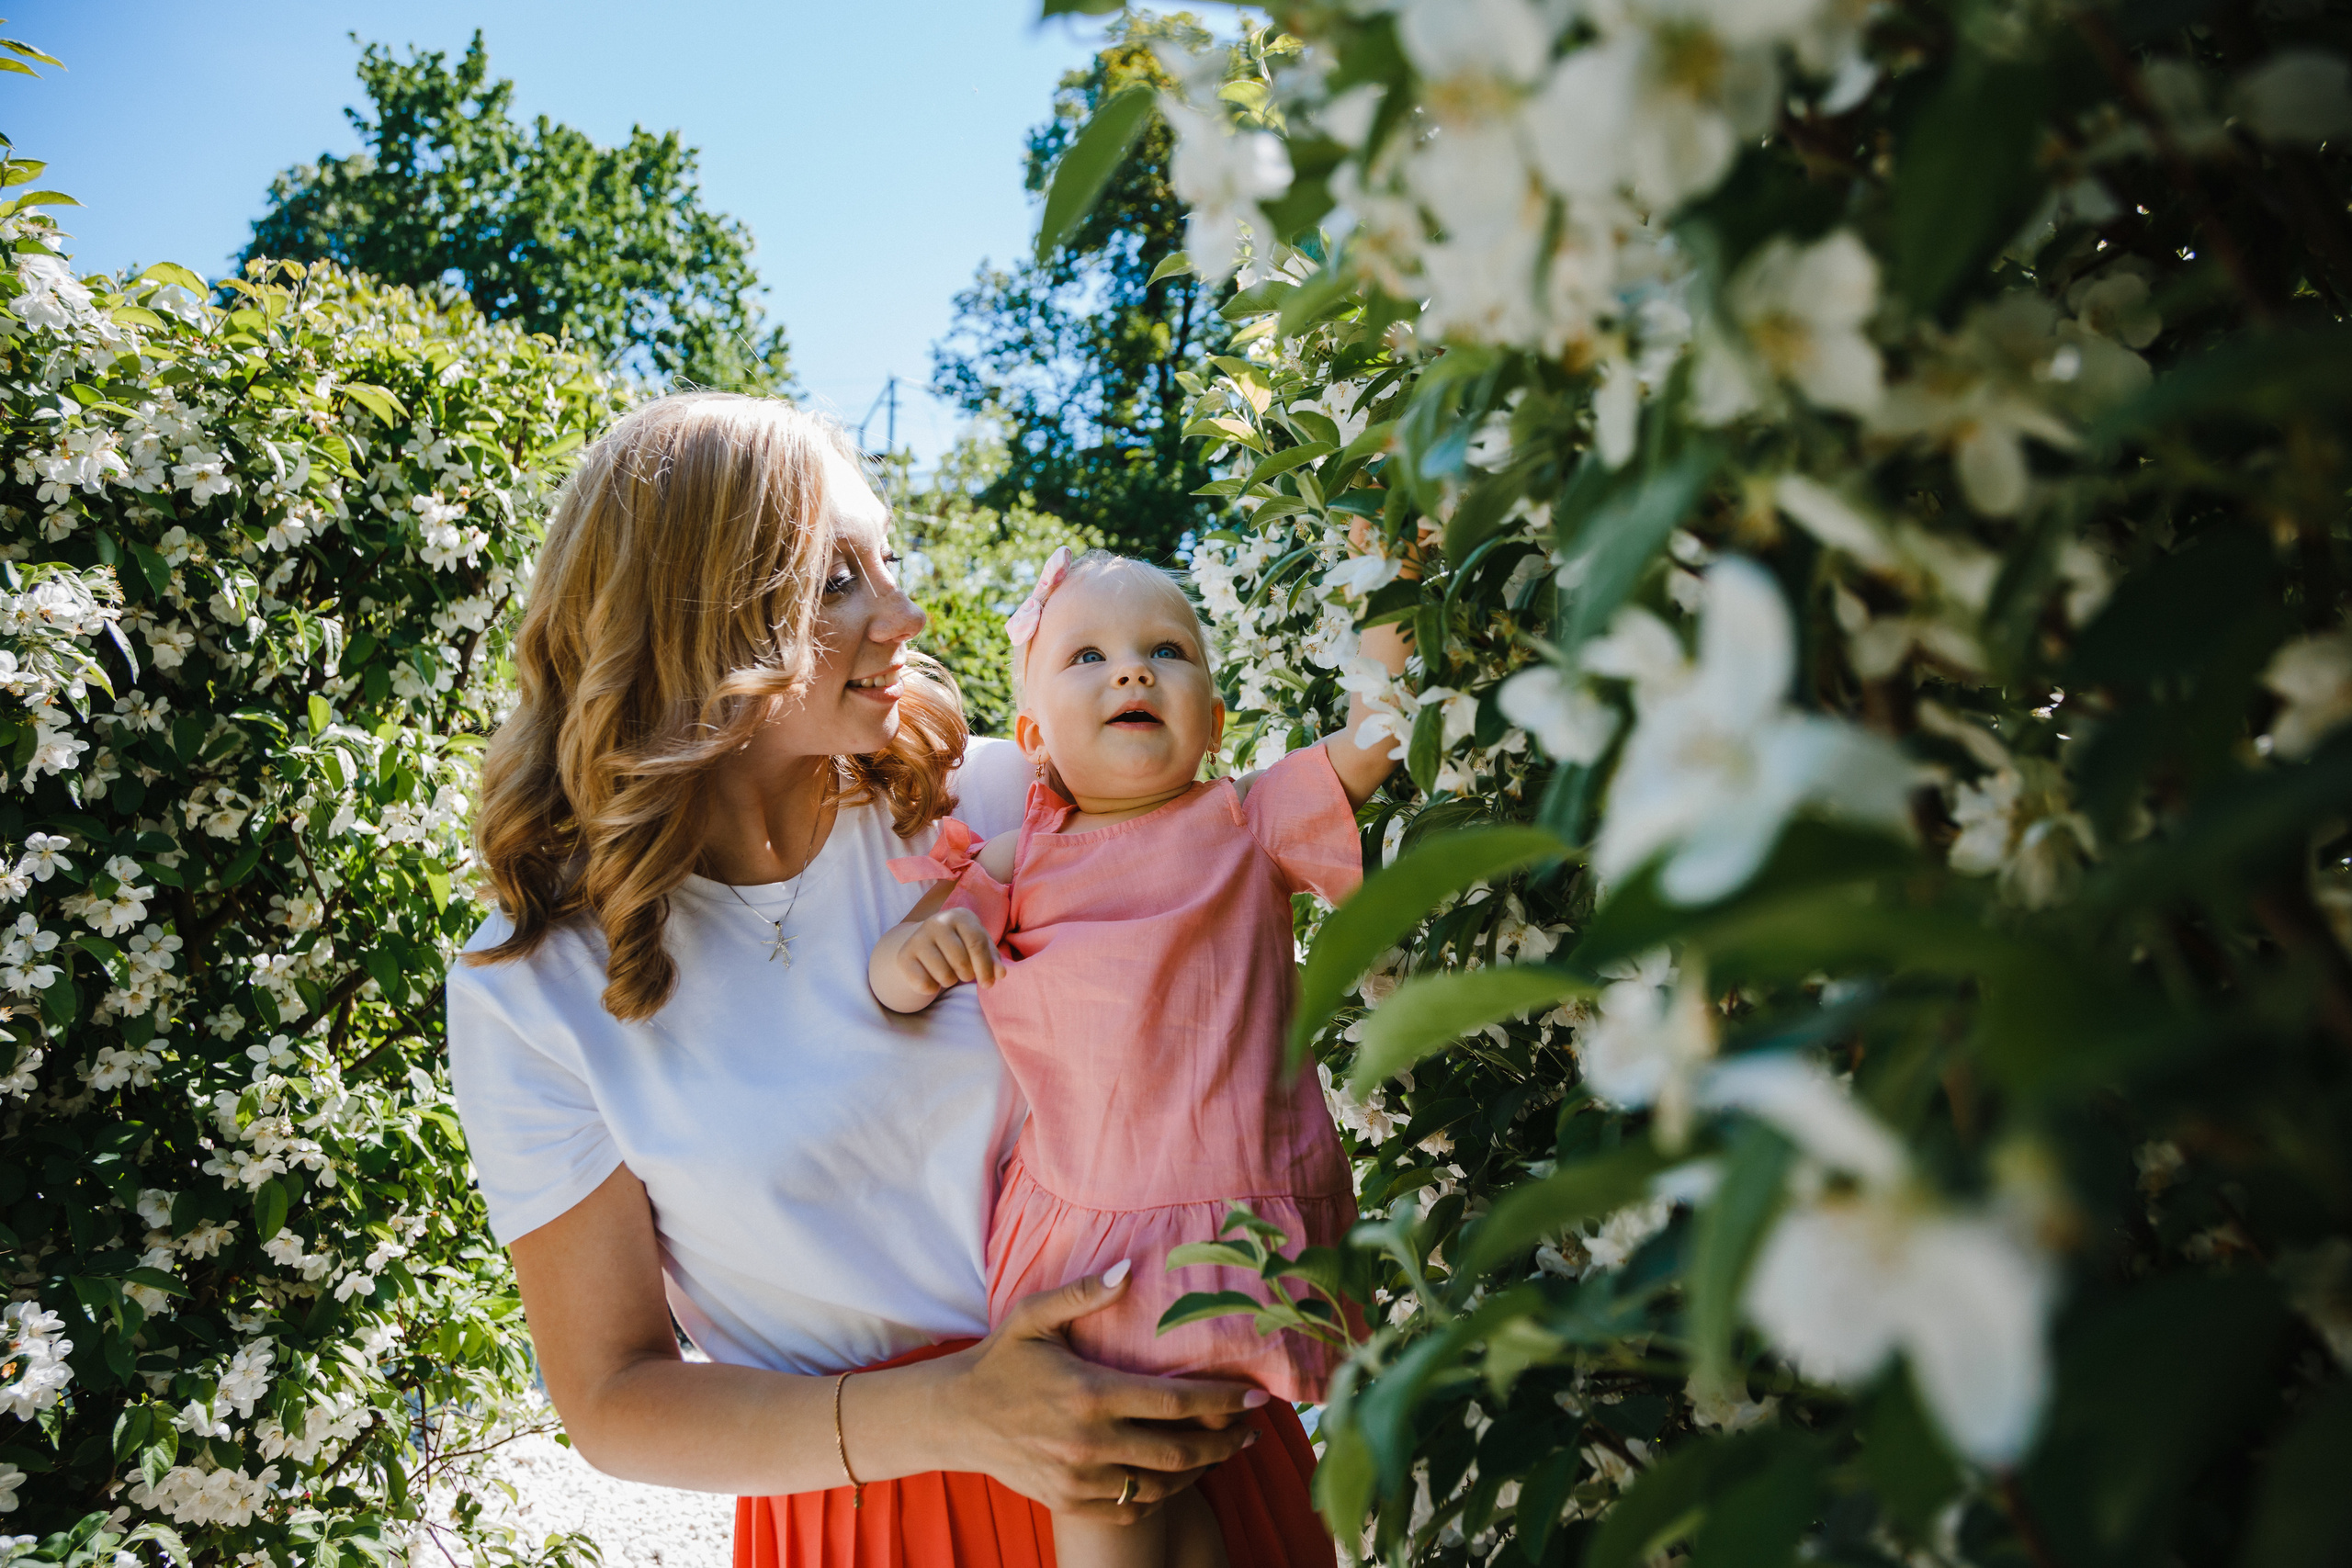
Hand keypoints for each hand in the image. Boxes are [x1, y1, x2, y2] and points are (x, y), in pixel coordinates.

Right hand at [893, 907, 1002, 994]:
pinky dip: (932, 988)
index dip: (985, 968)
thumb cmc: (960, 944)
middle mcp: (936, 922)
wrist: (925, 942)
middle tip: (966, 975)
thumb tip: (1000, 974)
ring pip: (944, 975)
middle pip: (961, 961)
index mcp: (959, 916)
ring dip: (950, 981)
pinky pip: (924, 984)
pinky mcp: (904, 956)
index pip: (977, 943)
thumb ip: (993, 959)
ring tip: (949, 973)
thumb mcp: (978, 946)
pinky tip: (932, 978)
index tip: (988, 984)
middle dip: (968, 975)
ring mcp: (918, 938)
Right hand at [935, 1267, 1266, 1521]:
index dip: (1223, 1402)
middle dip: (1226, 1443)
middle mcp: (1088, 1442)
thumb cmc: (1001, 1360)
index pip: (1175, 1403)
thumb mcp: (1034, 1317)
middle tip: (1254, 1431)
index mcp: (1089, 1393)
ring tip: (1223, 1452)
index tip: (1258, 1397)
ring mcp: (1079, 1478)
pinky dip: (1160, 1495)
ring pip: (1159, 1486)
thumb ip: (1083, 1294)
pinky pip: (1130, 1509)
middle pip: (1179, 1452)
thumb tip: (1130, 1268)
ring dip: (1200, 1471)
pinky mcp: (1068, 1501)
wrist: (954, 1417)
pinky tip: (1176, 1476)